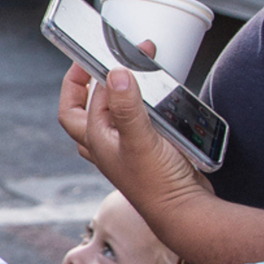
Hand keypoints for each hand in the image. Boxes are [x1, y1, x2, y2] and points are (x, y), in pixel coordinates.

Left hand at [56, 61, 210, 230]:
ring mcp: (124, 150)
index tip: (97, 51)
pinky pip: (131, 124)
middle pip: (81, 111)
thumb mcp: (140, 139)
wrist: (184, 212)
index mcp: (97, 140)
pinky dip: (137, 109)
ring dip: (112, 96)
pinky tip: (153, 101)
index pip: (78, 100)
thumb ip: (127, 106)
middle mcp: (105, 145)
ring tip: (126, 76)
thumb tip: (116, 72)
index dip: (85, 73)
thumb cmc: (158, 184)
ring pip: (106, 118)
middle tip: (99, 63)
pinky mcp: (145, 151)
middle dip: (85, 85)